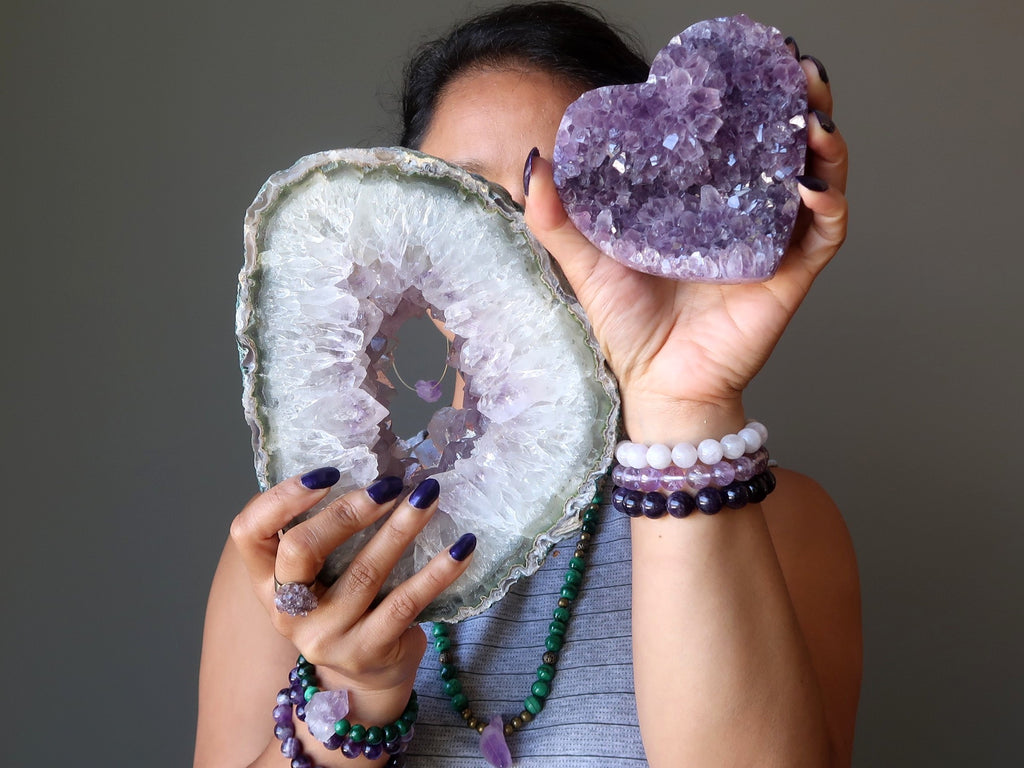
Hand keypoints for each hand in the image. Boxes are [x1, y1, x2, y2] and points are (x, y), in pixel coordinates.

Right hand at [229, 470, 474, 709]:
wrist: (365, 678)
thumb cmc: (343, 605)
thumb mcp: (319, 573)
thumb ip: (325, 531)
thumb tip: (374, 466)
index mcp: (266, 580)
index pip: (248, 532)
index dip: (281, 498)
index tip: (327, 473)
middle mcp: (287, 610)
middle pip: (301, 549)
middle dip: (347, 511)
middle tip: (389, 485)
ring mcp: (326, 635)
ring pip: (364, 573)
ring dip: (401, 528)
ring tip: (429, 496)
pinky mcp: (368, 650)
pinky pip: (406, 602)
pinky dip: (438, 570)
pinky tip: (461, 547)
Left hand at [524, 50, 847, 441]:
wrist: (656, 384)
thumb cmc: (626, 325)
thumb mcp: (586, 262)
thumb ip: (559, 218)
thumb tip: (533, 164)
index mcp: (698, 200)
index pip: (729, 135)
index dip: (743, 95)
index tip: (743, 55)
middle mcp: (741, 212)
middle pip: (782, 144)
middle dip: (796, 102)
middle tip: (795, 66)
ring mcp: (771, 239)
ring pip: (815, 176)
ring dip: (821, 141)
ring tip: (812, 113)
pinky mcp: (791, 273)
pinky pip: (824, 232)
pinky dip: (828, 204)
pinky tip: (812, 183)